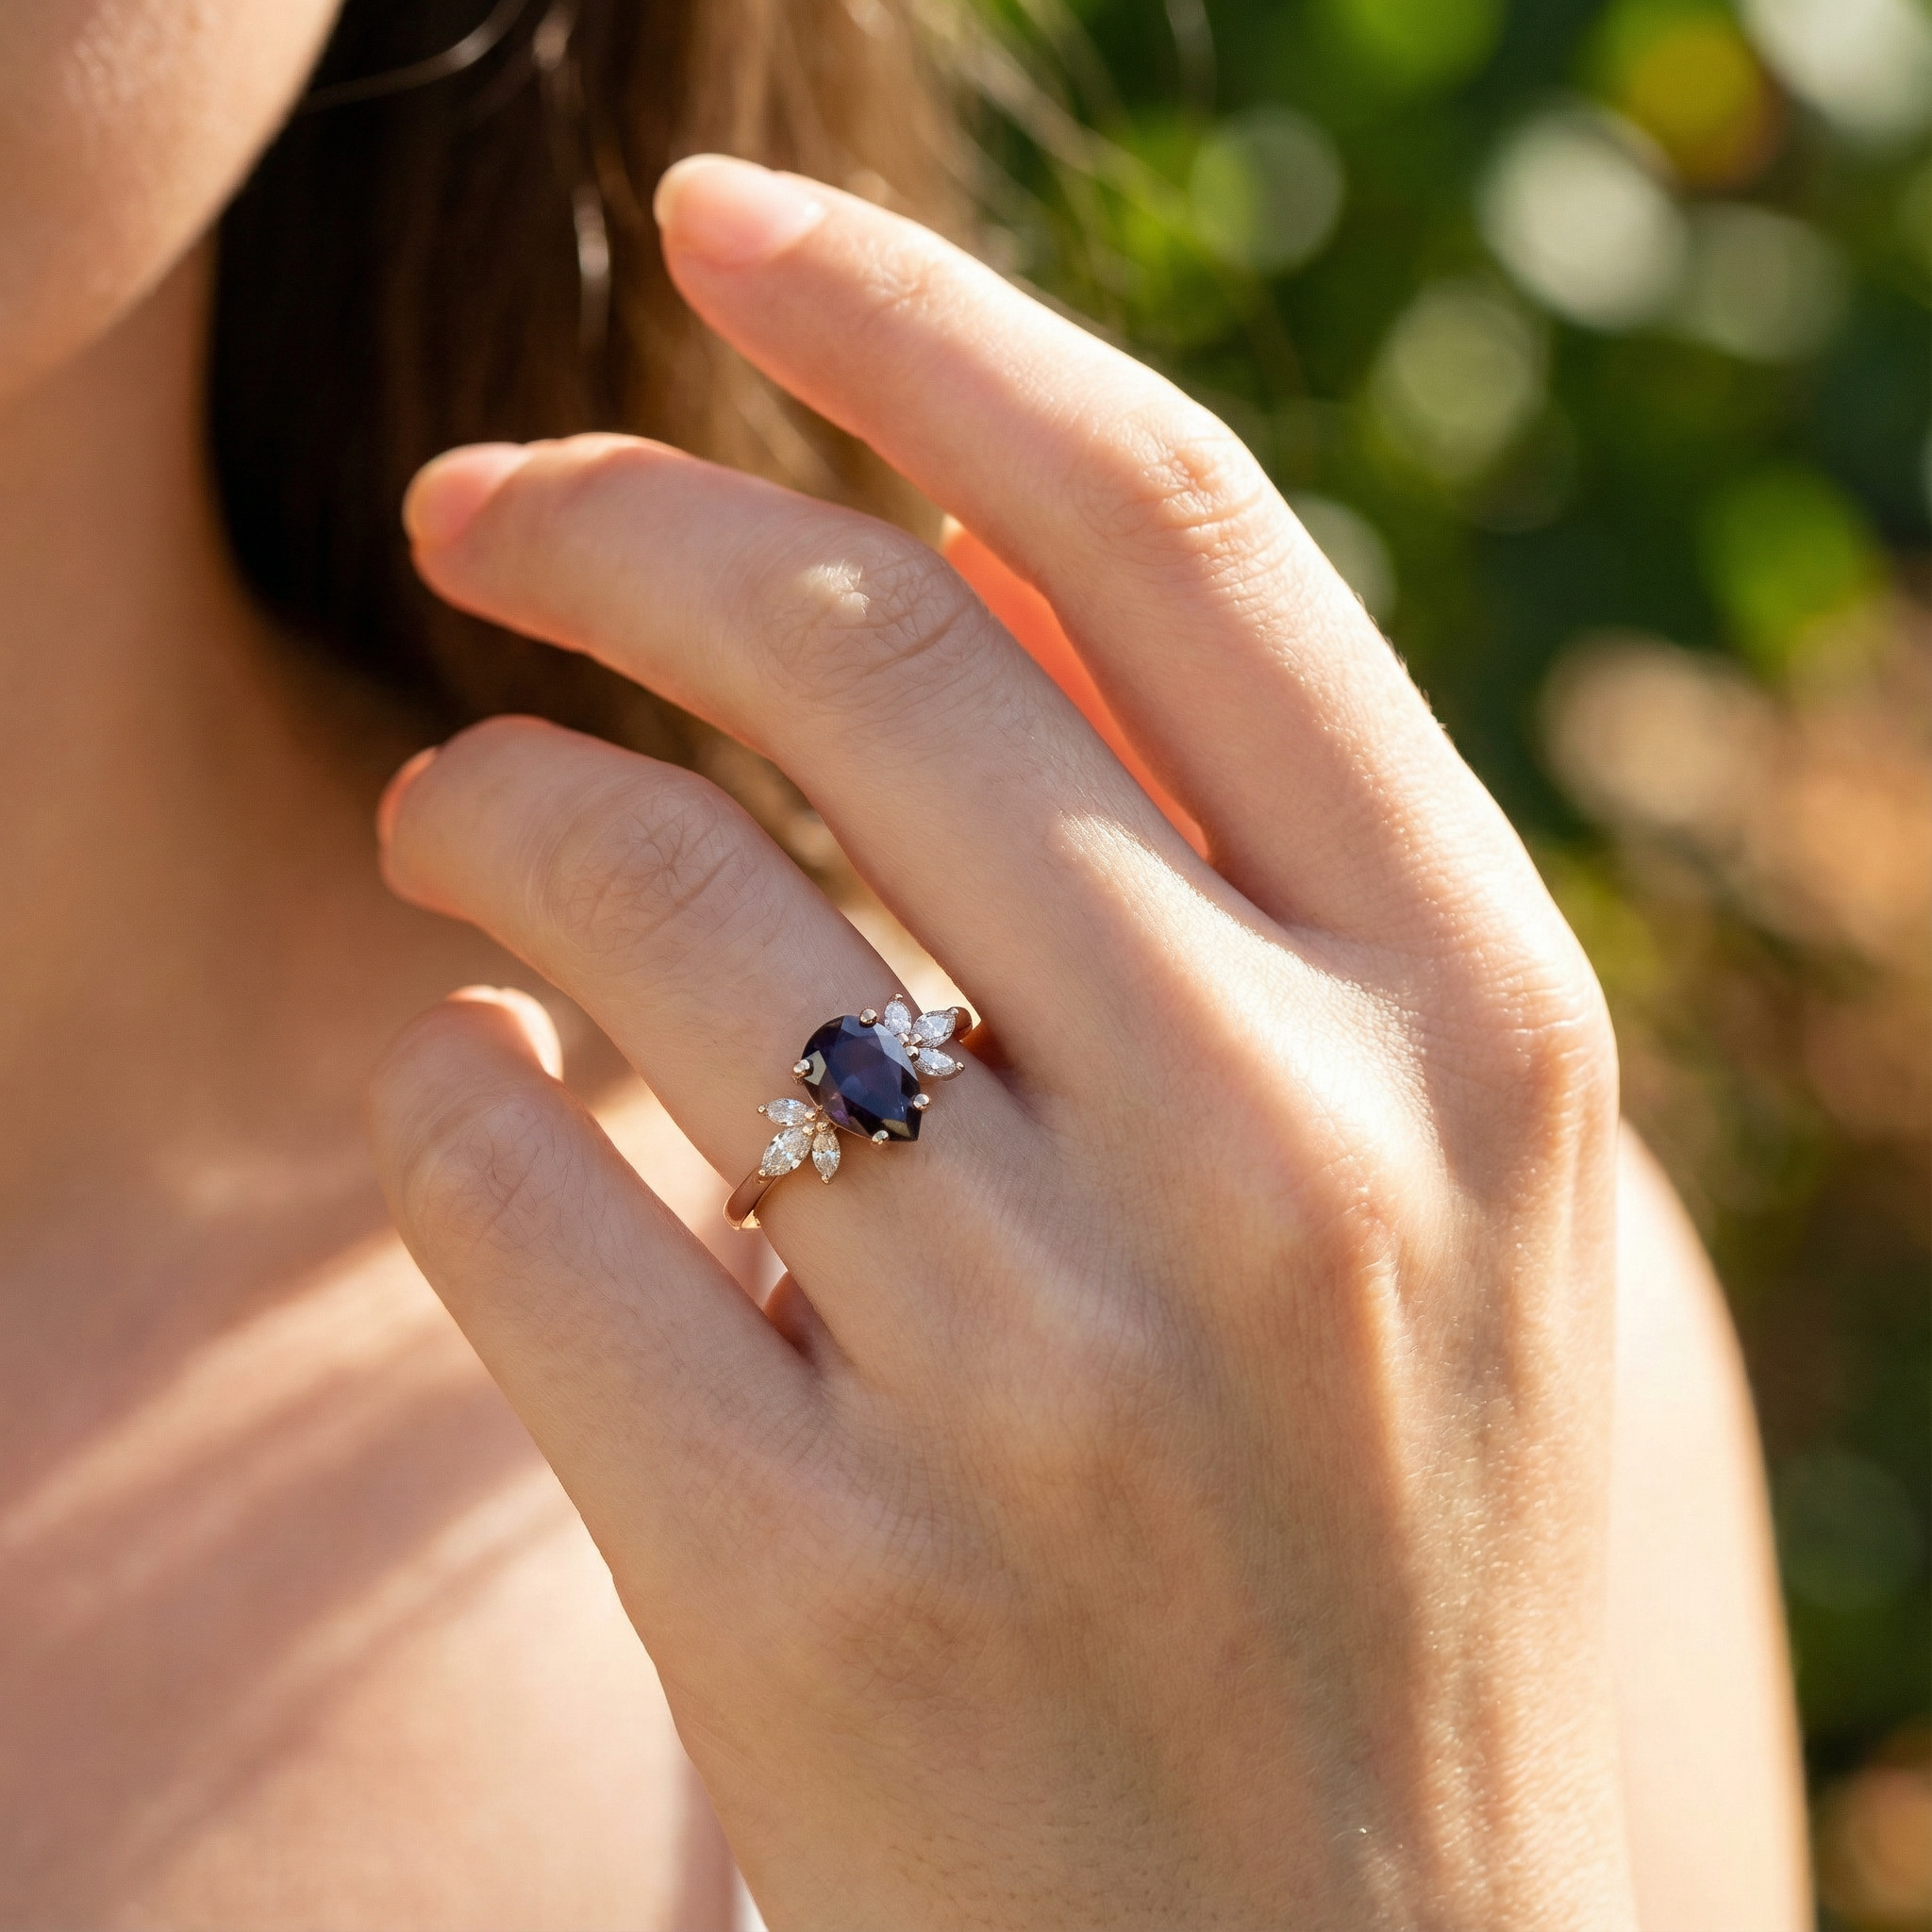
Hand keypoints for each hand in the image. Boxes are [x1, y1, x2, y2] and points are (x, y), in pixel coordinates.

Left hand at [369, 156, 1633, 1929]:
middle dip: (613, 512)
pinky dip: (445, 1082)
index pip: (1163, 530)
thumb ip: (1228, 854)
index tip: (730, 231)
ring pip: (630, 898)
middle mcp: (1296, 1162)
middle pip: (854, 652)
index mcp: (1474, 1021)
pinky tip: (477, 1086)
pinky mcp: (820, 1597)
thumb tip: (959, 554)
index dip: (920, 322)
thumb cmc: (1376, 1550)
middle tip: (481, 498)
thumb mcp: (1421, 1175)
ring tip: (461, 816)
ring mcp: (1057, 1387)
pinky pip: (509, 1184)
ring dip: (489, 800)